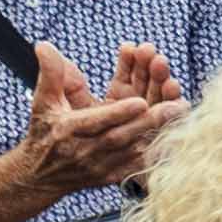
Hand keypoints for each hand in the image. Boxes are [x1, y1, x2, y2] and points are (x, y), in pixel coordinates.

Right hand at [23, 37, 180, 190]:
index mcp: (68, 130)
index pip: (96, 121)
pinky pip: (139, 165)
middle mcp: (86, 150)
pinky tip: (177, 133)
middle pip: (122, 135)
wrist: (41, 176)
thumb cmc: (44, 132)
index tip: (139, 101)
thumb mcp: (43, 101)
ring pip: (135, 148)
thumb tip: (44, 45)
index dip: (118, 112)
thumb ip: (50, 74)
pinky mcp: (113, 175)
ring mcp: (101, 165)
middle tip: (174, 104)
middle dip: (149, 120)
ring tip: (180, 111)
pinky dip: (158, 151)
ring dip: (158, 130)